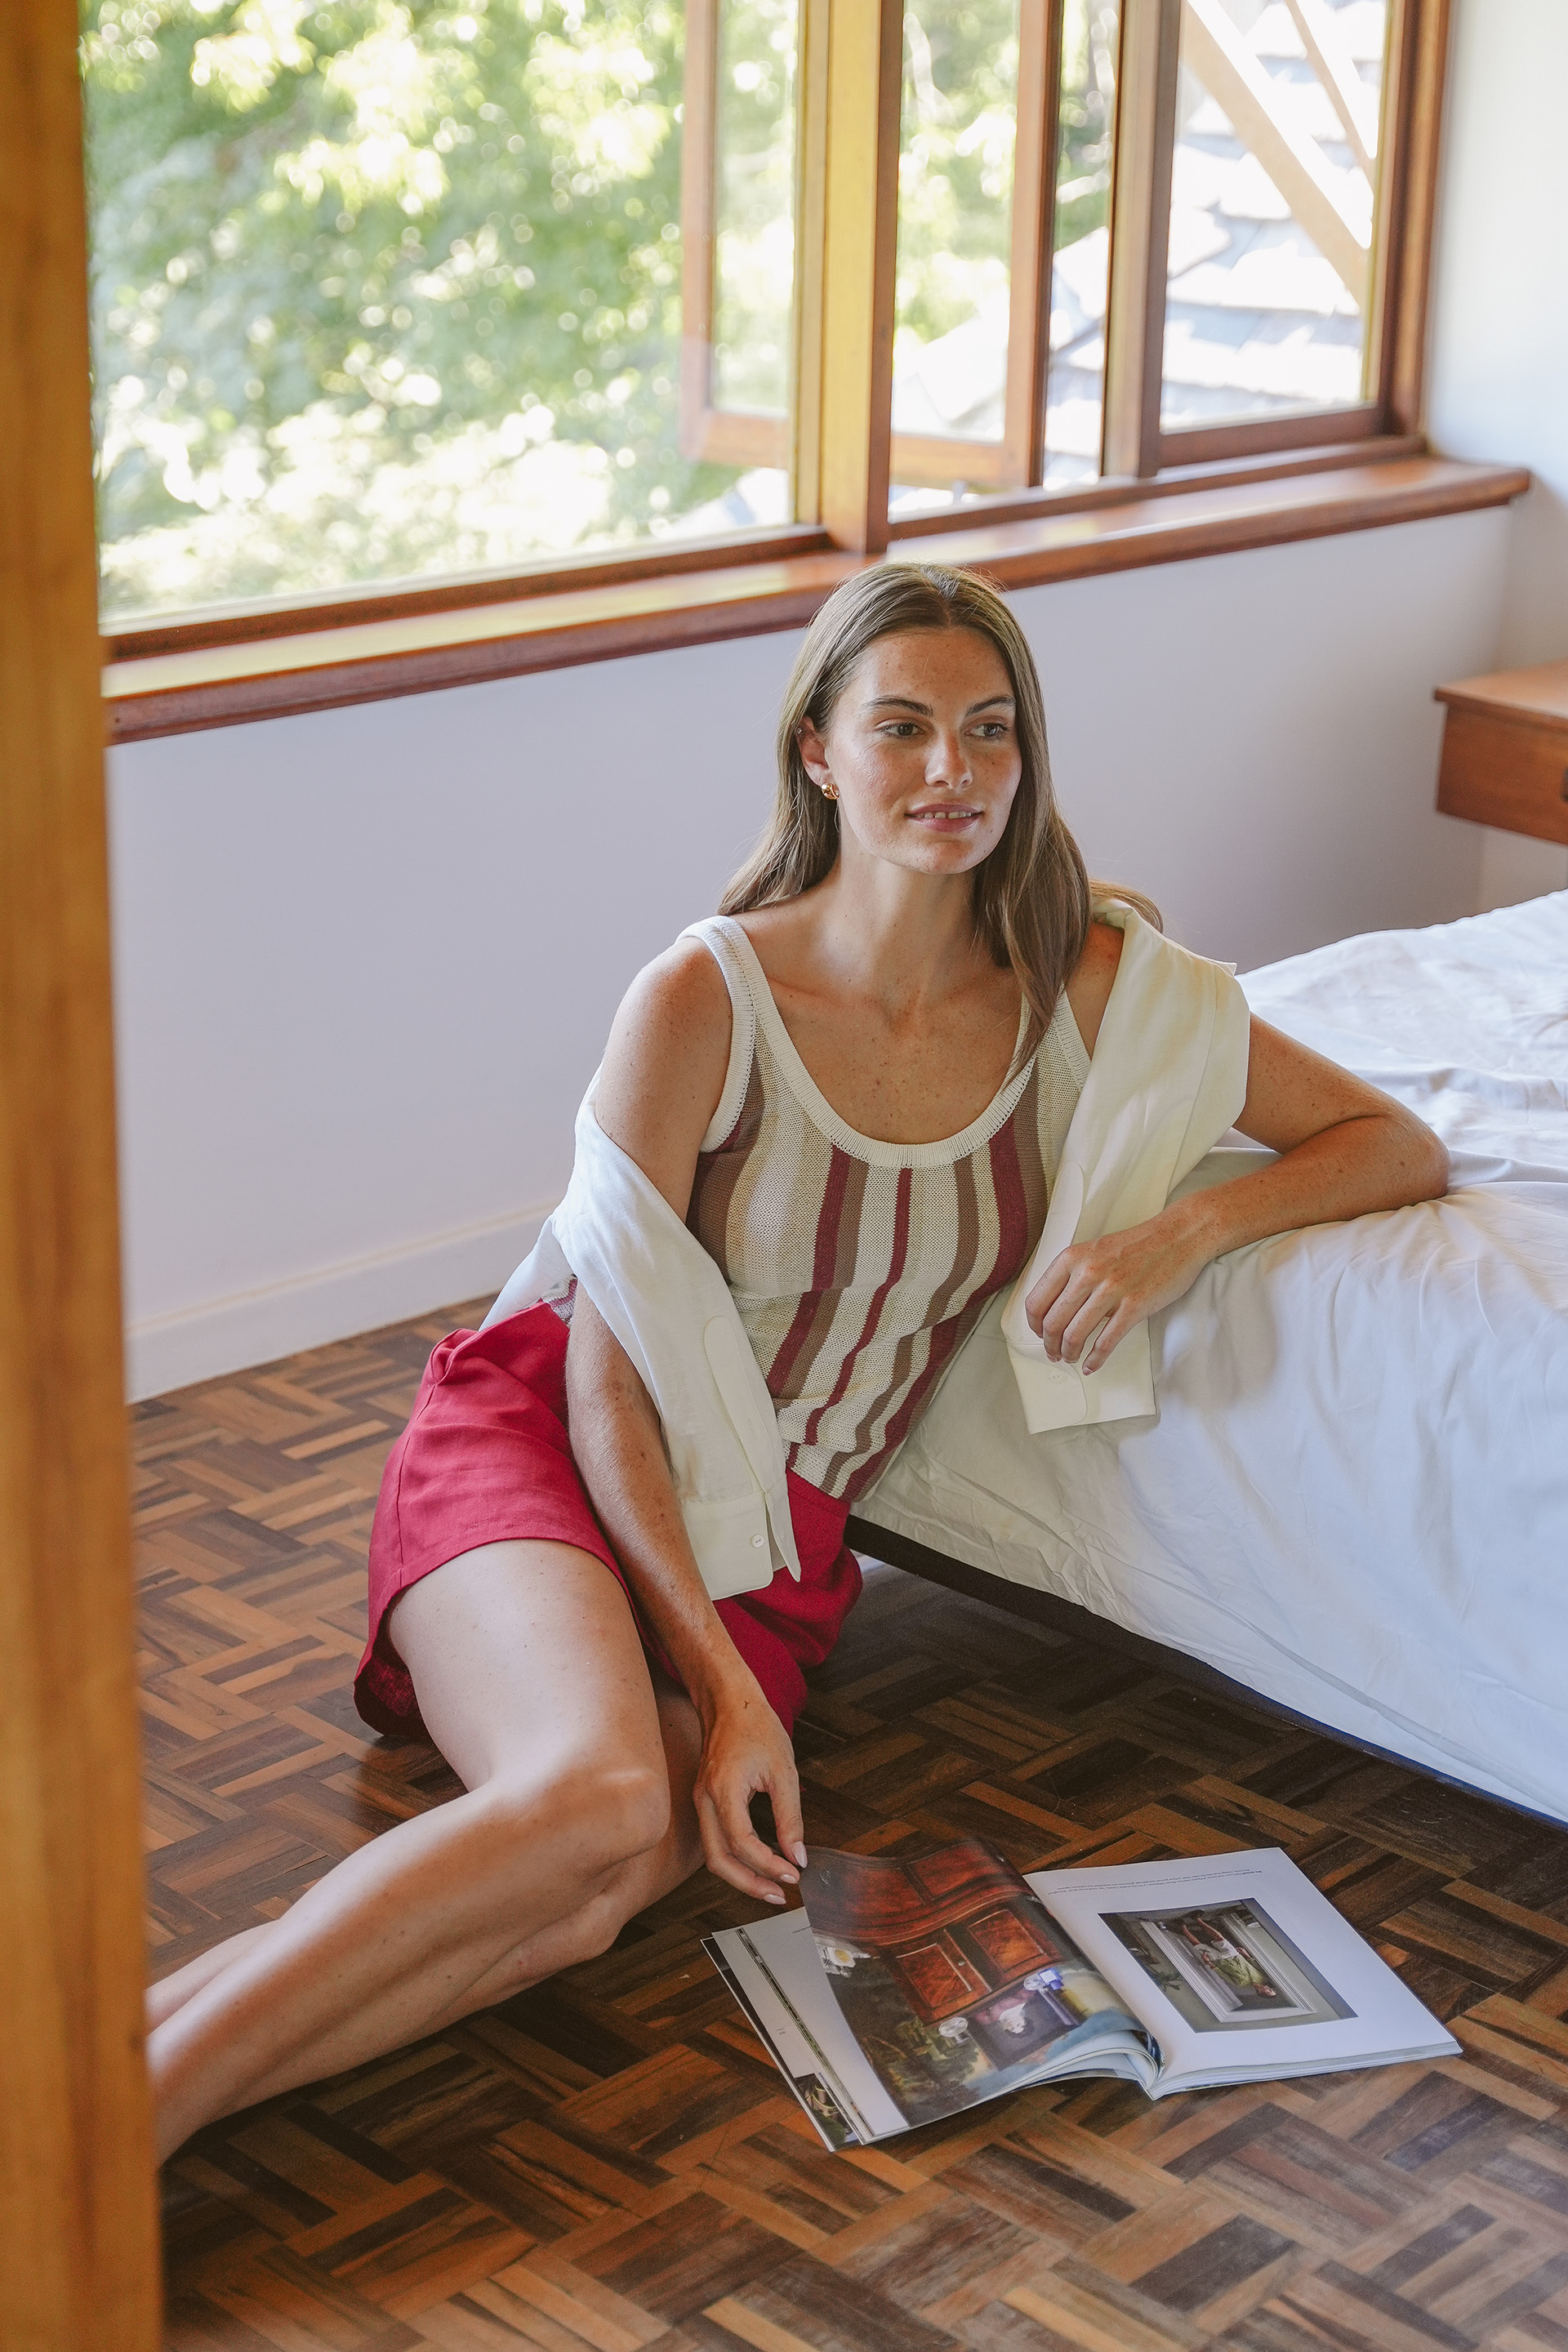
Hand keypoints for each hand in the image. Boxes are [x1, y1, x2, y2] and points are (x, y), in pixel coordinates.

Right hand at [692, 1670, 807, 1904]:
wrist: (730, 1701)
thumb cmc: (756, 1728)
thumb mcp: (784, 1772)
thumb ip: (790, 1818)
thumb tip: (797, 1856)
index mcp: (724, 1791)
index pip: (742, 1844)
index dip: (768, 1865)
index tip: (793, 1874)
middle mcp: (705, 1800)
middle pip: (718, 1861)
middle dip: (748, 1885)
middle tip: (779, 1894)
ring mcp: (700, 1801)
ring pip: (713, 1855)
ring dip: (741, 1876)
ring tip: (771, 1886)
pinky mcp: (705, 1802)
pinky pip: (715, 1840)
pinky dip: (735, 1859)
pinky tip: (759, 1863)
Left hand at [1024, 1203, 1212, 1373]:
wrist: (1177, 1237)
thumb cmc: (1137, 1245)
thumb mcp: (1094, 1250)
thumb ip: (1073, 1274)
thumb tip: (1054, 1307)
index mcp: (1072, 1258)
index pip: (1036, 1300)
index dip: (1034, 1325)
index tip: (1039, 1333)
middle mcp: (1088, 1273)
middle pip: (1052, 1322)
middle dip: (1049, 1345)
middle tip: (1053, 1352)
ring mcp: (1112, 1290)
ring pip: (1075, 1335)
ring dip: (1068, 1353)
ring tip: (1071, 1357)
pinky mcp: (1135, 1306)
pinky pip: (1106, 1342)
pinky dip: (1095, 1359)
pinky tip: (1091, 1365)